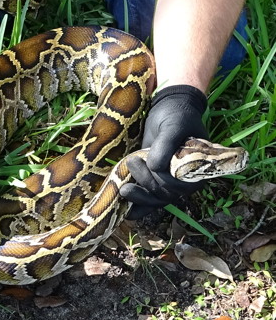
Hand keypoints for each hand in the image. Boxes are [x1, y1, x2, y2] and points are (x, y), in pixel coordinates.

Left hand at [120, 85, 208, 218]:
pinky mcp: (154, 178)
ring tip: (122, 190)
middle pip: (164, 194)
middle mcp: (184, 180)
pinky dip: (137, 206)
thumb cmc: (176, 116)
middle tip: (131, 162)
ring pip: (154, 199)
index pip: (179, 186)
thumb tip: (155, 167)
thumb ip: (166, 145)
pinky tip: (125, 212)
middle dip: (146, 184)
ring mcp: (168, 181)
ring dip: (138, 198)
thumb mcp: (172, 126)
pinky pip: (148, 197)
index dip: (162, 181)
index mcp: (196, 170)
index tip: (148, 163)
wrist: (169, 108)